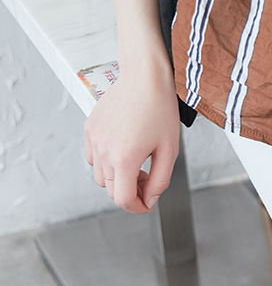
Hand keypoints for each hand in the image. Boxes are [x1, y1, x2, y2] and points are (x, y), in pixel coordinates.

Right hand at [83, 54, 180, 213]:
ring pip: (100, 176)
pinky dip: (107, 162)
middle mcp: (104, 150)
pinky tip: (124, 151)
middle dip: (130, 192)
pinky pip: (93, 158)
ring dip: (118, 178)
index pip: (122, 199)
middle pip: (111, 190)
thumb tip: (149, 199)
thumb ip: (160, 180)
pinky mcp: (89, 129)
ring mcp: (93, 139)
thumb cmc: (160, 110)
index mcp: (124, 158)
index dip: (137, 207)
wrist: (144, 78)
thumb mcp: (169, 151)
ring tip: (138, 164)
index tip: (147, 204)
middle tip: (148, 180)